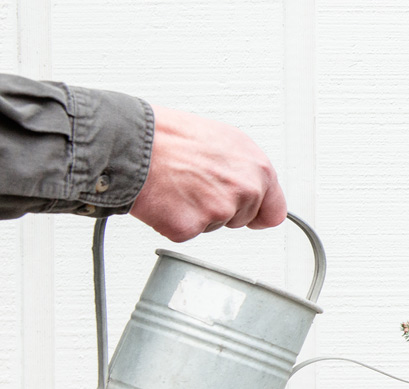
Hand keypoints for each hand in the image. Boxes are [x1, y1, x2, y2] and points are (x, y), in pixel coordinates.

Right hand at [129, 105, 285, 241]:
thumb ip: (245, 169)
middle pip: (241, 219)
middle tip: (195, 184)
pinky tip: (165, 197)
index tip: (255, 217)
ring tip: (178, 184)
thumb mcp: (224, 141)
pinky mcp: (191, 227)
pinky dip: (172, 220)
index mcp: (258, 168)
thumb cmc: (171, 135)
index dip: (260, 214)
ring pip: (214, 225)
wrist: (133, 142)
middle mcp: (245, 190)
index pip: (275, 210)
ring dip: (197, 213)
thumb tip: (253, 186)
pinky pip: (186, 233)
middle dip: (221, 208)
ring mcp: (219, 211)